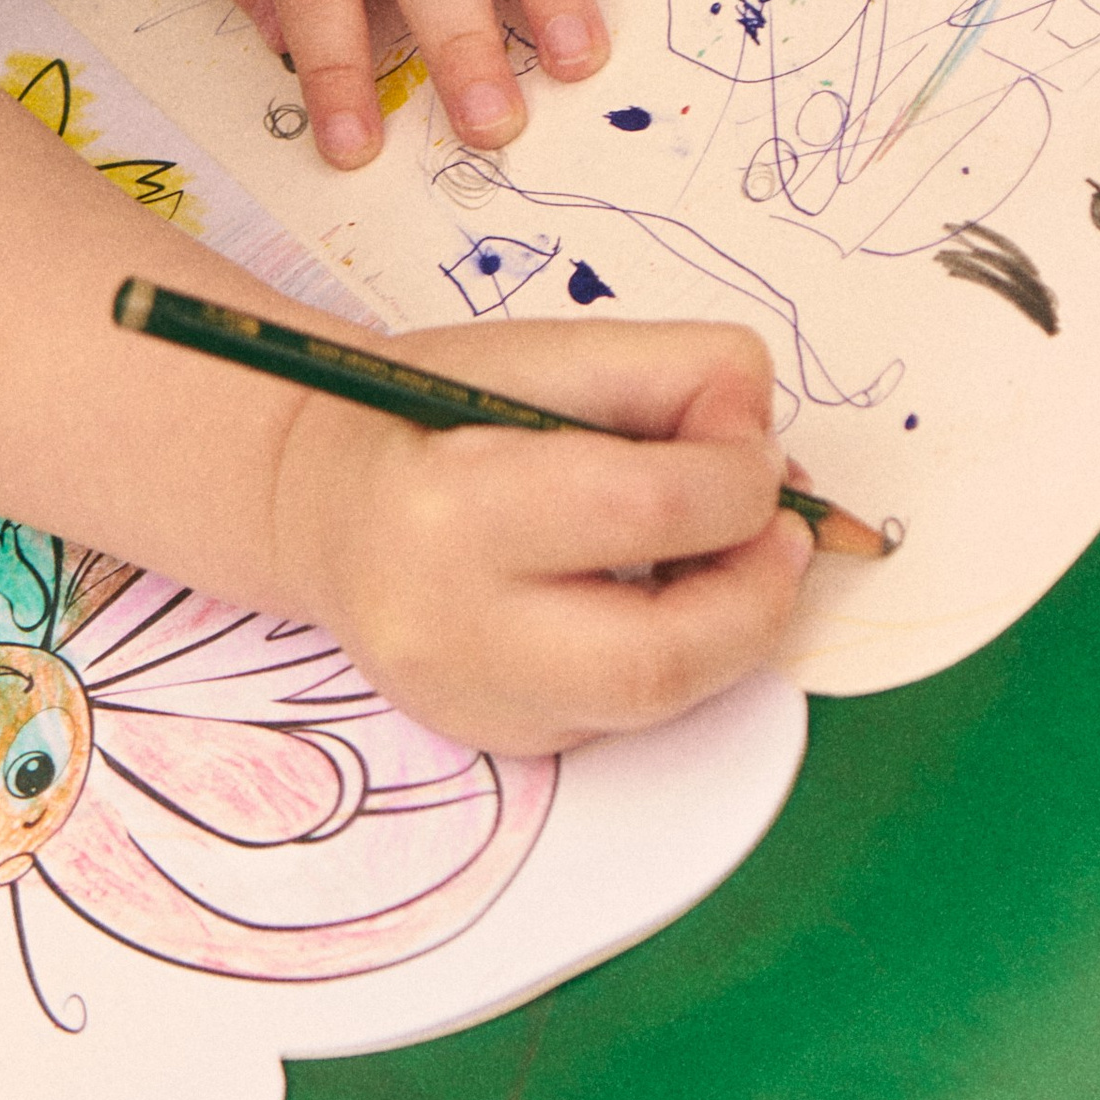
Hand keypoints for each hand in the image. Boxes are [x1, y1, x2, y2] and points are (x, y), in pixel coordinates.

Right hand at [272, 318, 813, 756]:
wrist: (317, 504)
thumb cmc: (426, 417)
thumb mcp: (536, 354)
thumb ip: (665, 370)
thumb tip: (761, 438)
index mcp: (452, 506)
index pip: (644, 507)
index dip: (738, 477)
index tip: (754, 447)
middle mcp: (453, 630)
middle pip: (662, 654)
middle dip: (757, 592)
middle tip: (782, 533)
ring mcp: (476, 706)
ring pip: (658, 703)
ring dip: (732, 630)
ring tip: (731, 559)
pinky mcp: (504, 744)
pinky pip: (629, 717)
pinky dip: (676, 658)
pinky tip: (660, 598)